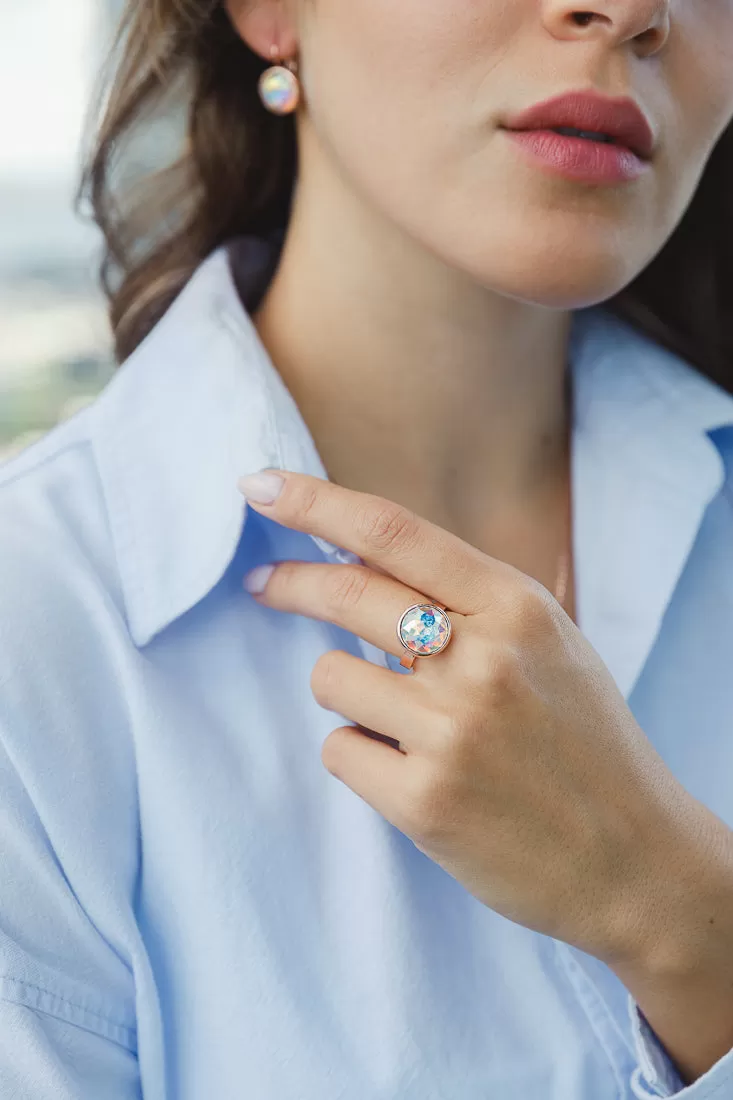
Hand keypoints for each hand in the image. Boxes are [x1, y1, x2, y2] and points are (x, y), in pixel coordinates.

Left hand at [237, 468, 708, 966]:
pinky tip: (416, 775)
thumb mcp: (547, 644)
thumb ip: (468, 600)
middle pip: (346, 593)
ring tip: (408, 727)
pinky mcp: (424, 800)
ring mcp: (451, 731)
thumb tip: (363, 560)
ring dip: (350, 695)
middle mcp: (483, 659)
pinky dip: (363, 757)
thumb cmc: (583, 741)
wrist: (635, 860)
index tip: (259, 486)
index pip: (393, 532)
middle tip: (263, 585)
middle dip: (289, 583)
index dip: (315, 503)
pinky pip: (340, 749)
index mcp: (516, 607)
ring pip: (330, 677)